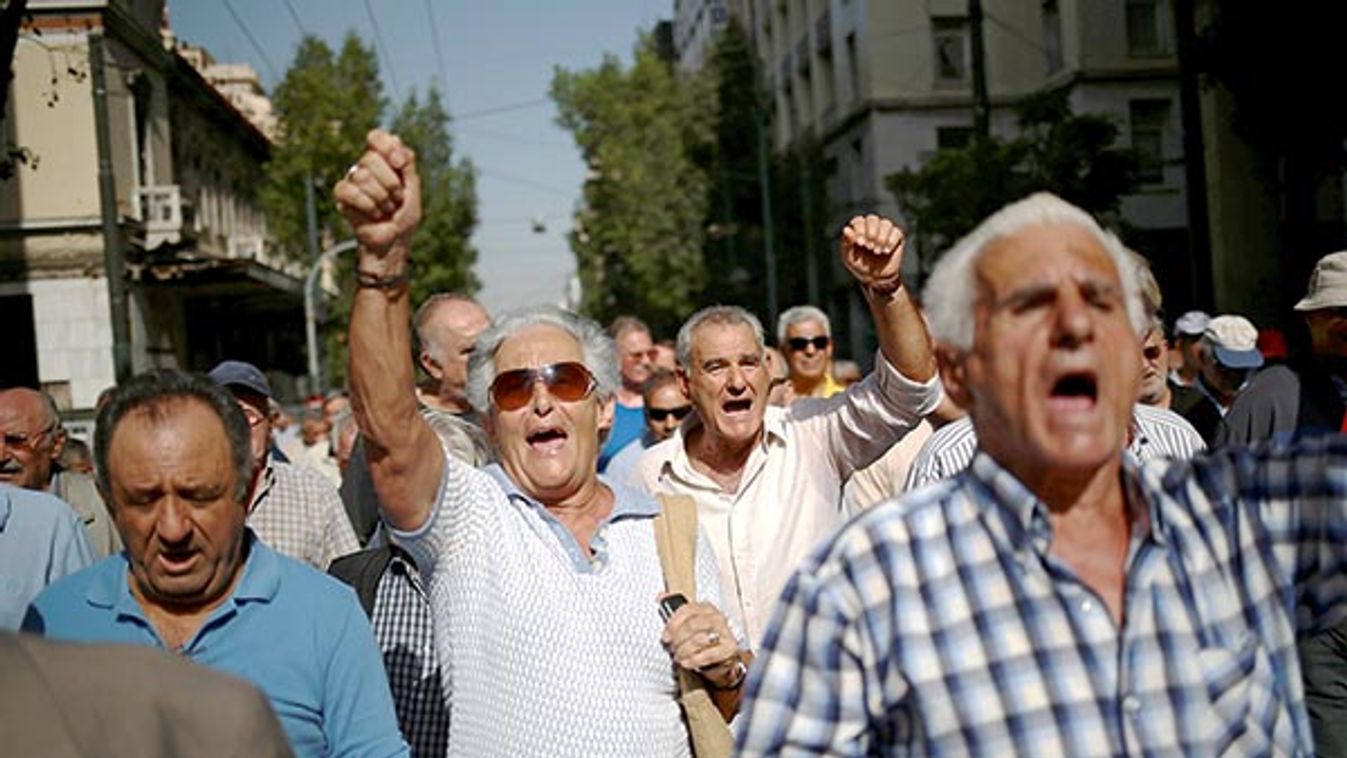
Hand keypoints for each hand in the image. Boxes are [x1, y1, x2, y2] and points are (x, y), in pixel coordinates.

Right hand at [333, 129, 420, 269]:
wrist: (394, 241)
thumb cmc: (404, 216)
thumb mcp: (413, 188)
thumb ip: (407, 163)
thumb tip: (395, 139)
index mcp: (384, 160)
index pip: (376, 136)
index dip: (387, 147)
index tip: (400, 164)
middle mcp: (365, 166)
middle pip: (370, 158)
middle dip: (390, 183)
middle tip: (396, 199)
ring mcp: (352, 180)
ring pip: (361, 175)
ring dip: (381, 198)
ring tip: (387, 210)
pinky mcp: (342, 195)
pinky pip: (349, 191)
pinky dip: (368, 206)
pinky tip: (374, 214)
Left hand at [659, 595, 742, 686]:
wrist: (723, 655)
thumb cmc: (704, 636)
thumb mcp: (690, 621)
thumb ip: (675, 610)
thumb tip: (660, 597)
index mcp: (705, 608)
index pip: (686, 610)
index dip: (672, 625)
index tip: (665, 636)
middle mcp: (716, 618)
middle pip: (691, 626)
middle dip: (678, 640)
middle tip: (672, 648)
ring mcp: (724, 632)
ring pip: (698, 640)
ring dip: (684, 651)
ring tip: (679, 656)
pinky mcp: (729, 648)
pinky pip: (709, 654)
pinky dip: (694, 660)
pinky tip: (687, 662)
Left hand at [840, 214, 905, 294]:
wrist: (875, 278)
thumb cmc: (860, 265)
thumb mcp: (849, 256)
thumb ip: (846, 243)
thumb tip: (846, 229)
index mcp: (858, 228)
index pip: (858, 220)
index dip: (859, 229)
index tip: (860, 243)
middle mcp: (872, 226)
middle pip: (872, 219)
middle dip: (871, 232)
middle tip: (869, 247)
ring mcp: (885, 231)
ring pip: (886, 223)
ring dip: (881, 237)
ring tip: (877, 251)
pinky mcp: (897, 237)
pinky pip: (896, 232)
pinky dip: (890, 241)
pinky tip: (886, 251)